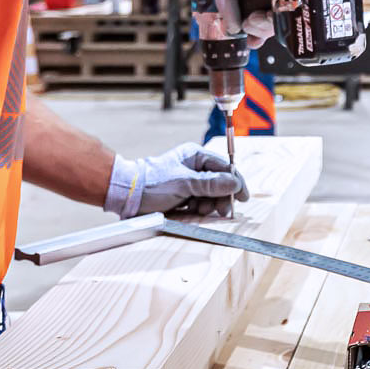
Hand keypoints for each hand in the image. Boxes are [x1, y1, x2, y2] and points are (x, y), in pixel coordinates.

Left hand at [104, 142, 246, 218]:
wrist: (126, 196)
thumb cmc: (153, 184)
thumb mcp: (185, 183)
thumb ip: (211, 184)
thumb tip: (235, 183)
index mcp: (196, 156)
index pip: (224, 167)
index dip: (235, 182)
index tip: (243, 197)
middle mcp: (194, 168)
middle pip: (219, 183)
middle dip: (221, 197)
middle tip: (223, 211)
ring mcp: (188, 183)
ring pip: (210, 196)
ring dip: (208, 205)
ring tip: (198, 210)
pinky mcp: (182, 196)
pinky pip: (199, 203)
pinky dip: (198, 210)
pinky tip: (191, 212)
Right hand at [213, 0, 309, 43]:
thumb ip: (226, 6)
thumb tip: (232, 29)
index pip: (259, 21)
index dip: (255, 34)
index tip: (251, 41)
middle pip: (269, 27)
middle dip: (257, 31)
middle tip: (252, 21)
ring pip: (279, 24)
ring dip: (265, 26)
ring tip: (260, 15)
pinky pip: (292, 16)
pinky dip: (279, 19)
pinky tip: (271, 12)